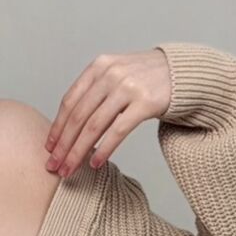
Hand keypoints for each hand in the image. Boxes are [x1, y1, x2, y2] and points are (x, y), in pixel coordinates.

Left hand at [44, 48, 171, 177]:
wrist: (186, 73)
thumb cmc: (147, 78)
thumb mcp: (116, 73)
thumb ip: (95, 91)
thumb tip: (67, 125)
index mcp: (98, 67)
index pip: (70, 101)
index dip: (58, 126)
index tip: (49, 147)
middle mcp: (110, 74)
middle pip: (78, 116)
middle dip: (64, 145)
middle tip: (54, 165)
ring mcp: (128, 87)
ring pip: (94, 126)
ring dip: (78, 152)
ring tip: (70, 169)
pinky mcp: (146, 102)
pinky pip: (118, 131)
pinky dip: (104, 149)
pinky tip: (95, 163)